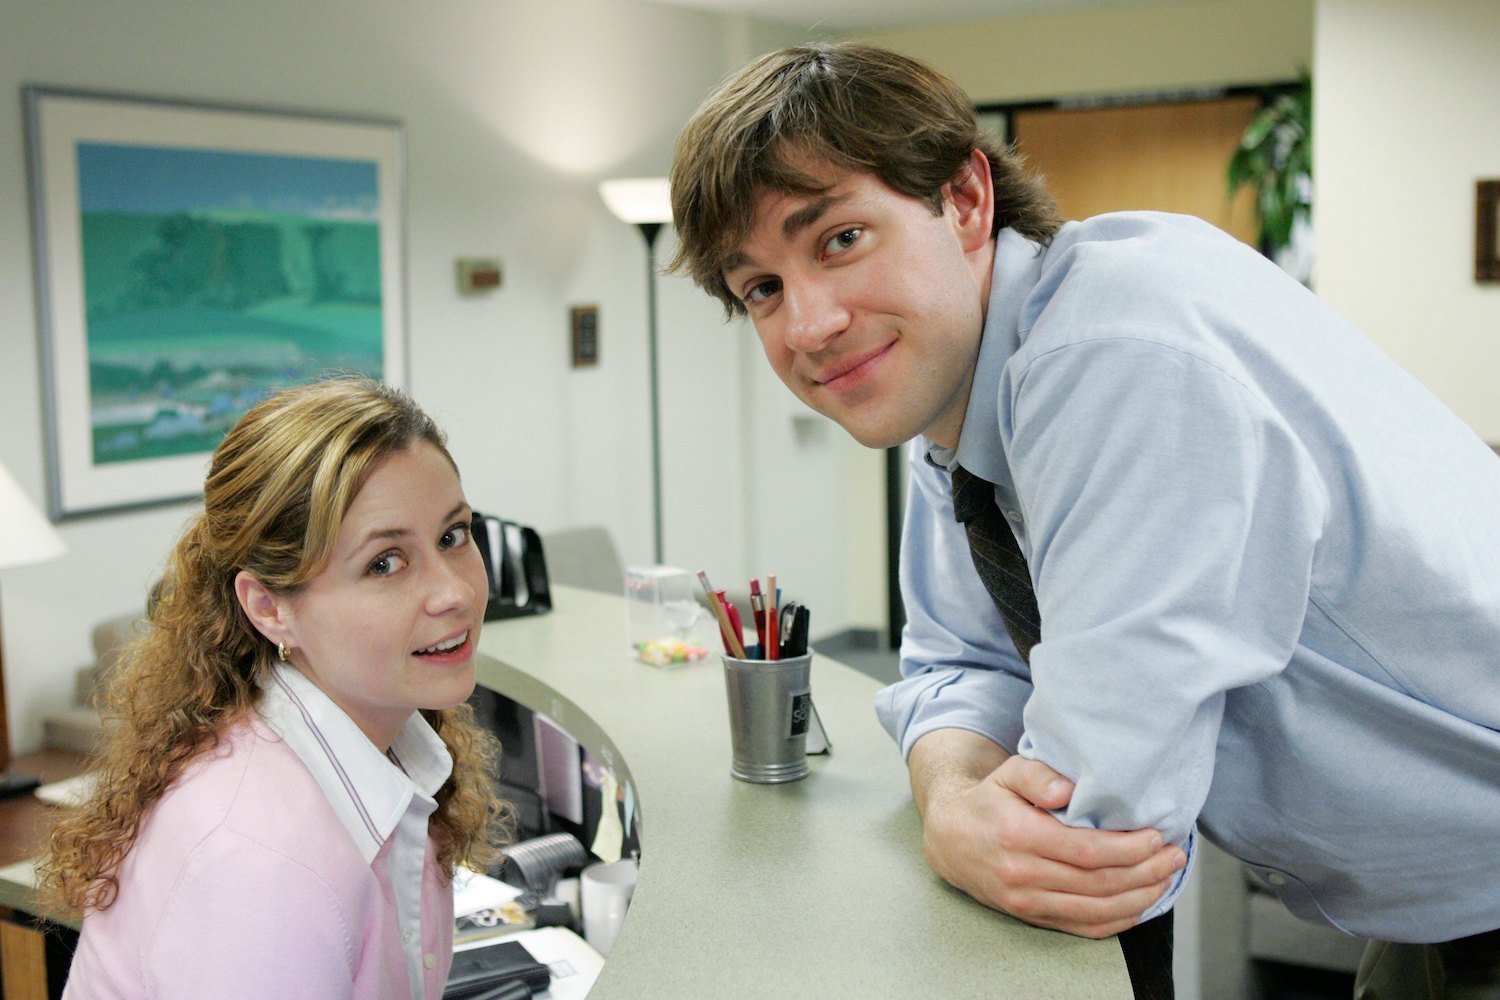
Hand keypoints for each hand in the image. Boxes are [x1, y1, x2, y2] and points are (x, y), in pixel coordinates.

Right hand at [909, 730, 1184, 938]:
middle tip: (1175, 856)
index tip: (1156, 837)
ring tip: (1167, 877)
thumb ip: (1039, 774)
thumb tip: (1069, 789)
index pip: (1087, 852)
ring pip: (1096, 910)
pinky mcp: (1031, 917)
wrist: (950, 838)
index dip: (1129, 849)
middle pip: (1099, 884)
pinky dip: (1118, 920)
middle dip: (1145, 872)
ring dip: (1140, 898)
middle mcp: (1023, 875)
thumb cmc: (988, 801)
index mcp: (1019, 836)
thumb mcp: (1008, 772)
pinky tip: (1140, 904)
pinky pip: (1083, 927)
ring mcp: (1026, 902)